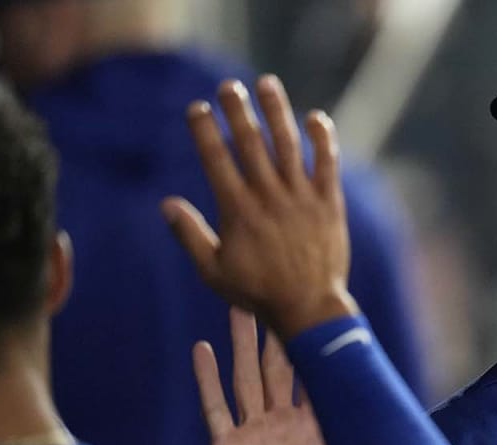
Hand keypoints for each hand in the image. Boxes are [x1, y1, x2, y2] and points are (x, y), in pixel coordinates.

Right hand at [163, 75, 358, 339]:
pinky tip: (315, 118)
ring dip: (276, 111)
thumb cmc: (257, 293)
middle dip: (237, 110)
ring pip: (288, 144)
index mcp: (238, 210)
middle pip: (250, 142)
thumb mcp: (214, 271)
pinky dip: (322, 139)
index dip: (204, 130)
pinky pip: (327, 164)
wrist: (309, 309)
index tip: (197, 108)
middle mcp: (269, 197)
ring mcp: (301, 198)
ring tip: (266, 84)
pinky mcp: (329, 204)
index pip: (216, 158)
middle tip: (228, 86)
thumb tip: (167, 204)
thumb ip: (190, 235)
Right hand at [195, 307, 335, 444]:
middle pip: (278, 368)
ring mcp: (256, 435)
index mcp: (318, 429)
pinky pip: (217, 409)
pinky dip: (208, 381)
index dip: (316, 344)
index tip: (318, 306)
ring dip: (241, 346)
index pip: (317, 377)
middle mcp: (285, 426)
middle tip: (275, 294)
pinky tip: (203, 350)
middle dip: (276, 332)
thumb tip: (416, 439)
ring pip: (246, 379)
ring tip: (238, 309)